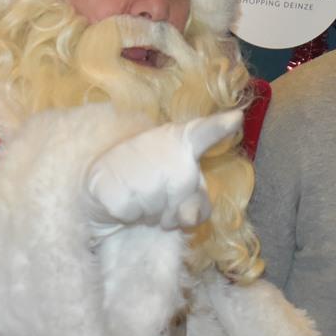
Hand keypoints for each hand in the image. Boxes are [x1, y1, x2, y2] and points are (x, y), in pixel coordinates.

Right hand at [87, 111, 241, 231]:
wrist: (99, 185)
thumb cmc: (148, 186)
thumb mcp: (181, 191)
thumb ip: (198, 205)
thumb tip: (188, 216)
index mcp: (181, 139)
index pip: (202, 132)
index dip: (218, 127)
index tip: (236, 118)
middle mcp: (160, 146)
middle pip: (190, 196)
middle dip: (177, 208)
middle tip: (157, 197)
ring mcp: (133, 161)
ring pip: (161, 210)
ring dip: (153, 215)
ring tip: (140, 197)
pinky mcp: (111, 183)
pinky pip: (133, 215)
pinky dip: (128, 216)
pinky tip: (122, 201)